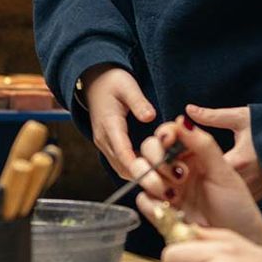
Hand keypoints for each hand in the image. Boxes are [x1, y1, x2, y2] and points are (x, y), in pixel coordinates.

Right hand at [80, 64, 155, 182]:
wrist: (94, 80)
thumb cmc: (112, 81)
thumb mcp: (127, 85)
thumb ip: (138, 102)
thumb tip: (150, 117)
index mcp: (109, 124)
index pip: (122, 151)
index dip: (137, 166)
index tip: (154, 176)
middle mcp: (104, 138)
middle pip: (122, 166)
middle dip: (142, 175)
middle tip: (167, 181)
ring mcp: (104, 143)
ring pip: (121, 168)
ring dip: (139, 174)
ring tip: (164, 177)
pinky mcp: (108, 145)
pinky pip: (121, 164)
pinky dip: (135, 169)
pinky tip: (152, 168)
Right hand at [136, 121, 261, 243]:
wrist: (239, 238)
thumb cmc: (237, 205)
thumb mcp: (223, 172)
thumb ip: (203, 145)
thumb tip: (182, 120)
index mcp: (192, 155)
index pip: (168, 134)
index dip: (163, 134)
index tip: (167, 139)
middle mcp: (176, 169)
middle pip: (147, 151)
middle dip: (155, 158)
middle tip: (174, 173)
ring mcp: (166, 190)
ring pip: (139, 173)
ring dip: (150, 179)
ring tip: (171, 193)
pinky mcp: (160, 211)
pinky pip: (143, 201)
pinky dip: (150, 203)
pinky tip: (168, 208)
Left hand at [184, 104, 261, 199]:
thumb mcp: (241, 118)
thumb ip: (213, 116)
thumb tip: (188, 110)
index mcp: (237, 162)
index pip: (203, 169)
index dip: (185, 166)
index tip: (175, 160)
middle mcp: (244, 181)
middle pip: (208, 187)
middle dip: (194, 181)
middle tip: (179, 173)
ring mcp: (252, 191)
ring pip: (220, 197)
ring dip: (207, 190)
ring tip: (193, 181)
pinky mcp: (259, 195)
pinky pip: (233, 200)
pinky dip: (223, 194)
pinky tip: (214, 186)